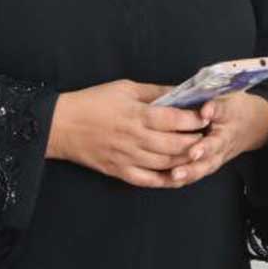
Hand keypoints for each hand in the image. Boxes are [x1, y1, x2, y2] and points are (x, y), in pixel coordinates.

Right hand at [47, 80, 204, 187]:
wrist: (60, 125)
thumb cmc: (92, 102)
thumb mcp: (125, 88)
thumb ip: (155, 91)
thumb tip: (181, 90)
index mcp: (138, 115)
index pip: (175, 119)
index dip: (195, 119)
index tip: (207, 116)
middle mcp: (136, 138)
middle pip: (175, 145)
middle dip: (196, 141)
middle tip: (207, 136)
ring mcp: (128, 157)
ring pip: (166, 164)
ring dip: (185, 160)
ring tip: (197, 152)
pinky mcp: (120, 171)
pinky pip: (148, 180)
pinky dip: (166, 180)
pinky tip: (178, 175)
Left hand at [162, 92, 267, 186]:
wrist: (251, 126)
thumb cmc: (235, 112)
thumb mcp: (230, 104)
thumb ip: (217, 107)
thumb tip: (206, 110)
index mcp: (225, 136)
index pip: (215, 143)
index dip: (204, 148)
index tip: (193, 152)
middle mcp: (219, 153)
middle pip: (206, 165)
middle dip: (190, 170)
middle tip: (176, 173)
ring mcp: (212, 161)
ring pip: (198, 173)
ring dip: (183, 177)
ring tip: (169, 179)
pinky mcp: (204, 166)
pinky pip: (191, 177)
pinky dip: (177, 181)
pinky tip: (161, 180)